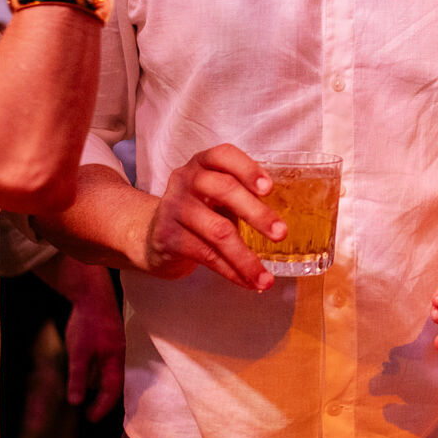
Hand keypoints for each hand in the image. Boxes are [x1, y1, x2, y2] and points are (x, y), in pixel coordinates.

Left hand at [62, 268, 125, 421]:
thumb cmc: (87, 323)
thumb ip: (78, 377)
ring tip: (84, 394)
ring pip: (107, 371)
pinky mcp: (105, 337)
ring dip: (96, 384)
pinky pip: (102, 360)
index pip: (112, 390)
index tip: (91, 418)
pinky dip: (93, 371)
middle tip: (88, 411)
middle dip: (101, 398)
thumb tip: (75, 401)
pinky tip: (83, 371)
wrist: (91, 293)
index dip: (102, 407)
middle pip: (112, 382)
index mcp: (114, 359)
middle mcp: (116, 354)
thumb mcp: (79, 353)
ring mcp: (112, 344)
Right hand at [142, 144, 281, 290]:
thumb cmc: (199, 210)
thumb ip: (244, 195)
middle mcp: (186, 179)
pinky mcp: (167, 237)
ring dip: (246, 258)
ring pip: (217, 231)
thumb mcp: (216, 194)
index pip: (223, 155)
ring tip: (266, 279)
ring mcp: (174, 207)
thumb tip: (283, 221)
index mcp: (203, 163)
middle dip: (257, 213)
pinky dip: (231, 271)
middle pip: (224, 190)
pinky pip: (206, 255)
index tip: (269, 188)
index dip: (248, 169)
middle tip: (281, 233)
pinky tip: (248, 282)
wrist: (154, 235)